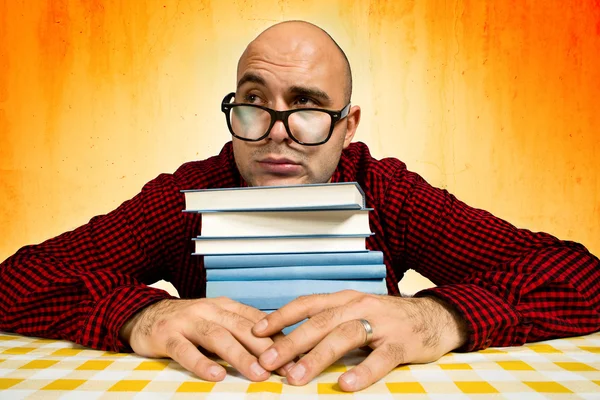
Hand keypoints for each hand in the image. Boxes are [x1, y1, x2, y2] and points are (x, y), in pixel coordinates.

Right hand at [119, 297, 292, 381]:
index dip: (277, 338)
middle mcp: (209, 310)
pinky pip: (185, 350)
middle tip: (284, 368)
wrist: (143, 314)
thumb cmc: (187, 322)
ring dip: (240, 356)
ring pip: (218, 337)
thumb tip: (275, 349)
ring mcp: (187, 322)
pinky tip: (216, 376)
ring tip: (258, 374)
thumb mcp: (216, 319)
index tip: (295, 357)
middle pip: (242, 328)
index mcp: (224, 306)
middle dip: (266, 349)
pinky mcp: (167, 336)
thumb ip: (239, 330)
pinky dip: (202, 363)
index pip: (256, 321)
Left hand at [252, 290, 467, 390]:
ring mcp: (381, 324)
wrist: (434, 316)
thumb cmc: (387, 319)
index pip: (307, 303)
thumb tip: (290, 341)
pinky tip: (346, 384)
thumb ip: (329, 322)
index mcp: (345, 299)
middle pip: (320, 321)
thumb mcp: (357, 312)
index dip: (281, 316)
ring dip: (317, 356)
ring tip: (296, 376)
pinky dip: (363, 371)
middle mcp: (359, 306)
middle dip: (290, 341)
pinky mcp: (401, 343)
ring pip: (344, 336)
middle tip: (266, 361)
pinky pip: (380, 358)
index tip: (256, 331)